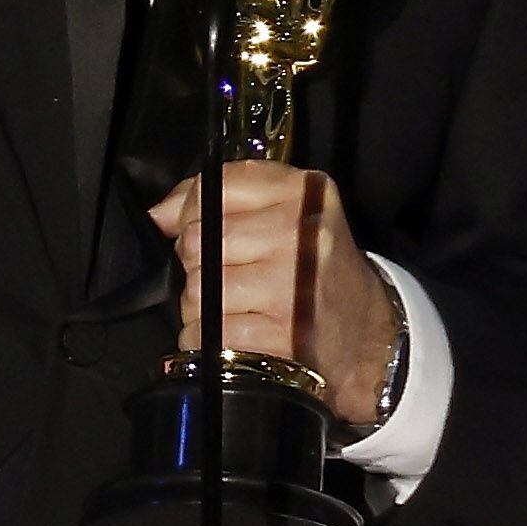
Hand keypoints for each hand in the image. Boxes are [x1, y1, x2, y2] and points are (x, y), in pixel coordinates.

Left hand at [145, 164, 399, 424]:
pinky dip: (207, 339)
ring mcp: (293, 284)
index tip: (204, 229)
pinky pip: (210, 332)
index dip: (194, 211)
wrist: (368, 333)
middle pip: (200, 240)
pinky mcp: (283, 332)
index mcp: (304, 192)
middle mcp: (301, 232)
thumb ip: (223, 201)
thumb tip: (158, 214)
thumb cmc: (316, 268)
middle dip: (198, 264)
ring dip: (201, 306)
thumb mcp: (288, 215)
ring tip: (231, 307)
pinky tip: (235, 333)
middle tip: (223, 275)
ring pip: (200, 289)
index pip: (217, 186)